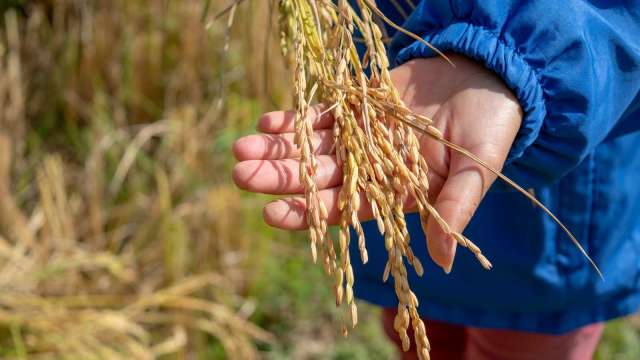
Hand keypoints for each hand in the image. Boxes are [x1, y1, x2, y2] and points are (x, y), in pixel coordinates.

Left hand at [232, 54, 521, 271]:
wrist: (490, 76)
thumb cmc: (491, 126)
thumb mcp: (479, 168)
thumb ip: (456, 209)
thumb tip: (446, 262)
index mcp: (395, 193)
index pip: (345, 208)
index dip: (310, 211)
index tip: (273, 212)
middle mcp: (371, 170)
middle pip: (318, 178)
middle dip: (280, 178)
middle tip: (241, 175)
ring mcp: (360, 138)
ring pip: (311, 148)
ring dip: (277, 149)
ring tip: (241, 148)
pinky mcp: (357, 107)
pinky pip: (320, 116)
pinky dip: (295, 119)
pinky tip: (267, 121)